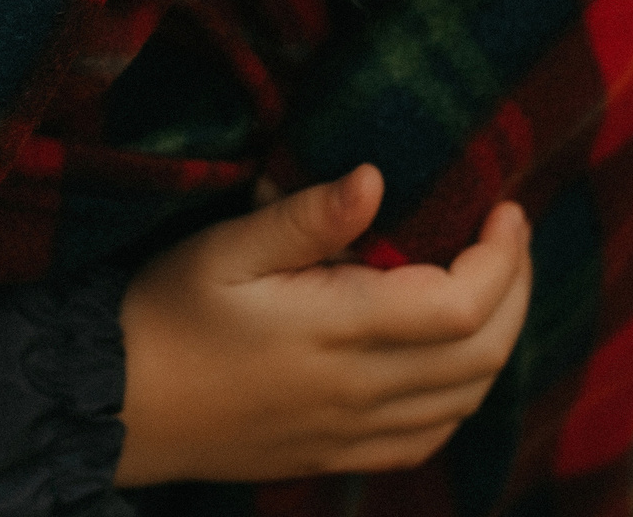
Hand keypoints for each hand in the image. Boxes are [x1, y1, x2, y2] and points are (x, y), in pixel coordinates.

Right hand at [113, 164, 531, 484]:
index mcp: (337, 330)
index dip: (503, 258)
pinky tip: (453, 358)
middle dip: (517, 291)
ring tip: (494, 283)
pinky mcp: (336, 454)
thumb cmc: (166, 312)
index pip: (461, 305)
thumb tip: (375, 177)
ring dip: (499, 340)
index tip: (505, 208)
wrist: (116, 402)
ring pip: (466, 400)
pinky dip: (464, 396)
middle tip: (511, 237)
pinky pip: (429, 437)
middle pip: (483, 355)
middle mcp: (357, 391)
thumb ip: (305, 216)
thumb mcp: (225, 247)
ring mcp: (351, 432)